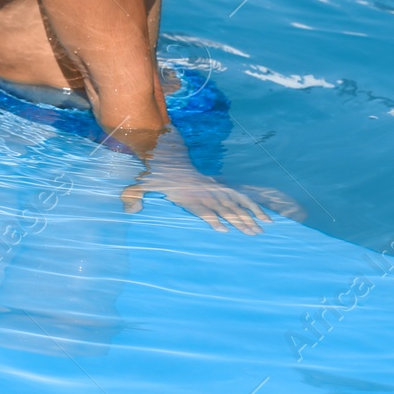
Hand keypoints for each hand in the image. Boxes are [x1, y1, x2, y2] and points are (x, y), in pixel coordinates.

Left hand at [121, 165, 272, 234]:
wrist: (171, 160)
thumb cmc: (158, 178)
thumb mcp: (142, 184)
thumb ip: (133, 195)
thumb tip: (128, 211)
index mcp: (189, 197)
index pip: (202, 209)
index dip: (212, 218)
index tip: (223, 229)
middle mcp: (205, 195)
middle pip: (225, 209)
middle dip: (239, 221)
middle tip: (253, 233)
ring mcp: (215, 192)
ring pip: (236, 205)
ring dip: (249, 217)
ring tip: (262, 230)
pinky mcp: (223, 190)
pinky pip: (242, 198)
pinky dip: (254, 207)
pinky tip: (266, 217)